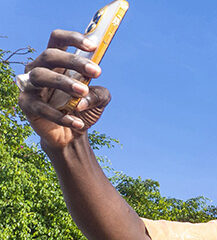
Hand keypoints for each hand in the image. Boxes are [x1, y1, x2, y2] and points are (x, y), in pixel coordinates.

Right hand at [17, 30, 109, 148]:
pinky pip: (41, 107)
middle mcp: (39, 68)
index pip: (58, 39)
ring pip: (41, 76)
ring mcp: (30, 85)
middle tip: (96, 72)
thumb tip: (87, 93)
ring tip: (83, 92)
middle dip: (74, 61)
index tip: (94, 45)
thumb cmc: (82, 109)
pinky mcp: (26, 104)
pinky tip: (78, 123)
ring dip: (63, 82)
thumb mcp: (98, 100)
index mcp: (56, 62)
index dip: (73, 38)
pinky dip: (61, 116)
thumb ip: (100, 93)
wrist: (71, 135)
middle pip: (50, 55)